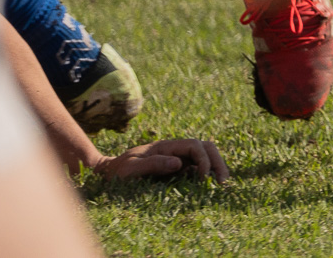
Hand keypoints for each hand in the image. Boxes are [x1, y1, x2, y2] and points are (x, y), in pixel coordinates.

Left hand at [91, 137, 229, 182]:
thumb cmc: (117, 171)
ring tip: (221, 184)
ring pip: (206, 156)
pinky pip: (197, 168)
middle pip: (206, 147)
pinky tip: (210, 186)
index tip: (202, 179)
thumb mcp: (131, 168)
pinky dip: (207, 174)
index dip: (203, 160)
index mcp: (167, 146)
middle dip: (217, 161)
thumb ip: (153, 164)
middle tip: (223, 181)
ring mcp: (178, 158)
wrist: (109, 172)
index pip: (195, 146)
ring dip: (216, 167)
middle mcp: (176, 149)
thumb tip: (179, 164)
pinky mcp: (177, 168)